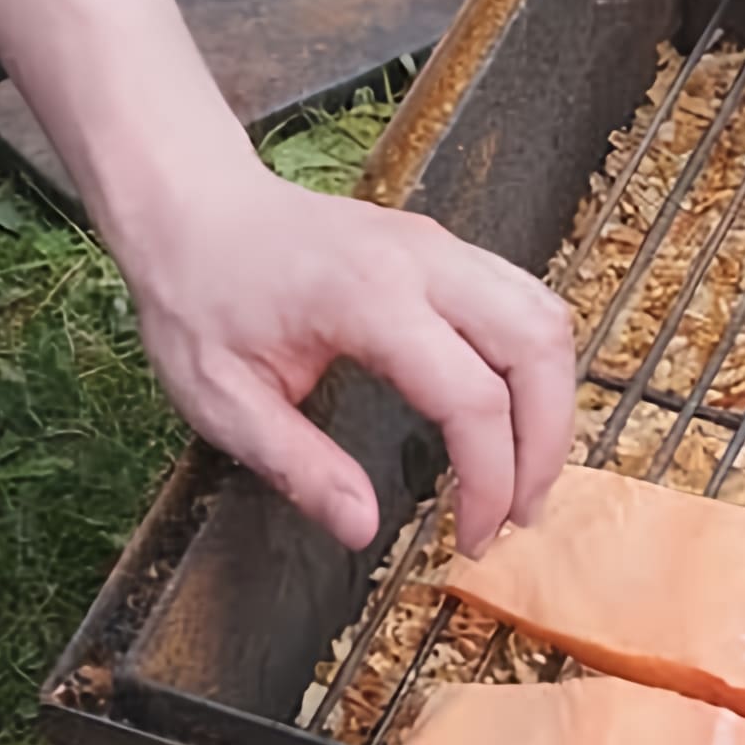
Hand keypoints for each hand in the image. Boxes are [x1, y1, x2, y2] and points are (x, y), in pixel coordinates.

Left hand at [114, 159, 577, 554]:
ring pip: (545, 316)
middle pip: (536, 347)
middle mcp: (422, 261)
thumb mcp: (221, 399)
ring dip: (553, 400)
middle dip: (546, 444)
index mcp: (367, 299)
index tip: (473, 538)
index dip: (489, 480)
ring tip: (525, 474)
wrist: (191, 206)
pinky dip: (535, 364)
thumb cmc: (197, 295)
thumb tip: (362, 528)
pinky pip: (523, 299)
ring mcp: (440, 245)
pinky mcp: (443, 248)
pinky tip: (510, 414)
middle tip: (518, 515)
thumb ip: (297, 466)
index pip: (471, 397)